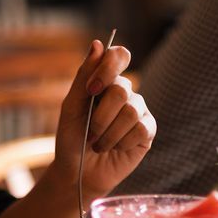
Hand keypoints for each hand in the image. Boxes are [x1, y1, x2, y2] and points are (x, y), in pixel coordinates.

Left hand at [54, 39, 155, 197]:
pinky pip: (140, 130)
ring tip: (98, 145)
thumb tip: (97, 44)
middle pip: (121, 90)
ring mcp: (139, 112)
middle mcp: (125, 93)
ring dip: (108, 134)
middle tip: (90, 133)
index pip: (119, 56)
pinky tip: (114, 149)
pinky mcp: (147, 132)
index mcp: (105, 82)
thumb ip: (83, 77)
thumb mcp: (70, 109)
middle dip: (100, 117)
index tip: (91, 90)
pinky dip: (121, 143)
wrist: (77, 173)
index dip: (107, 69)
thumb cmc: (71, 140)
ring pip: (130, 112)